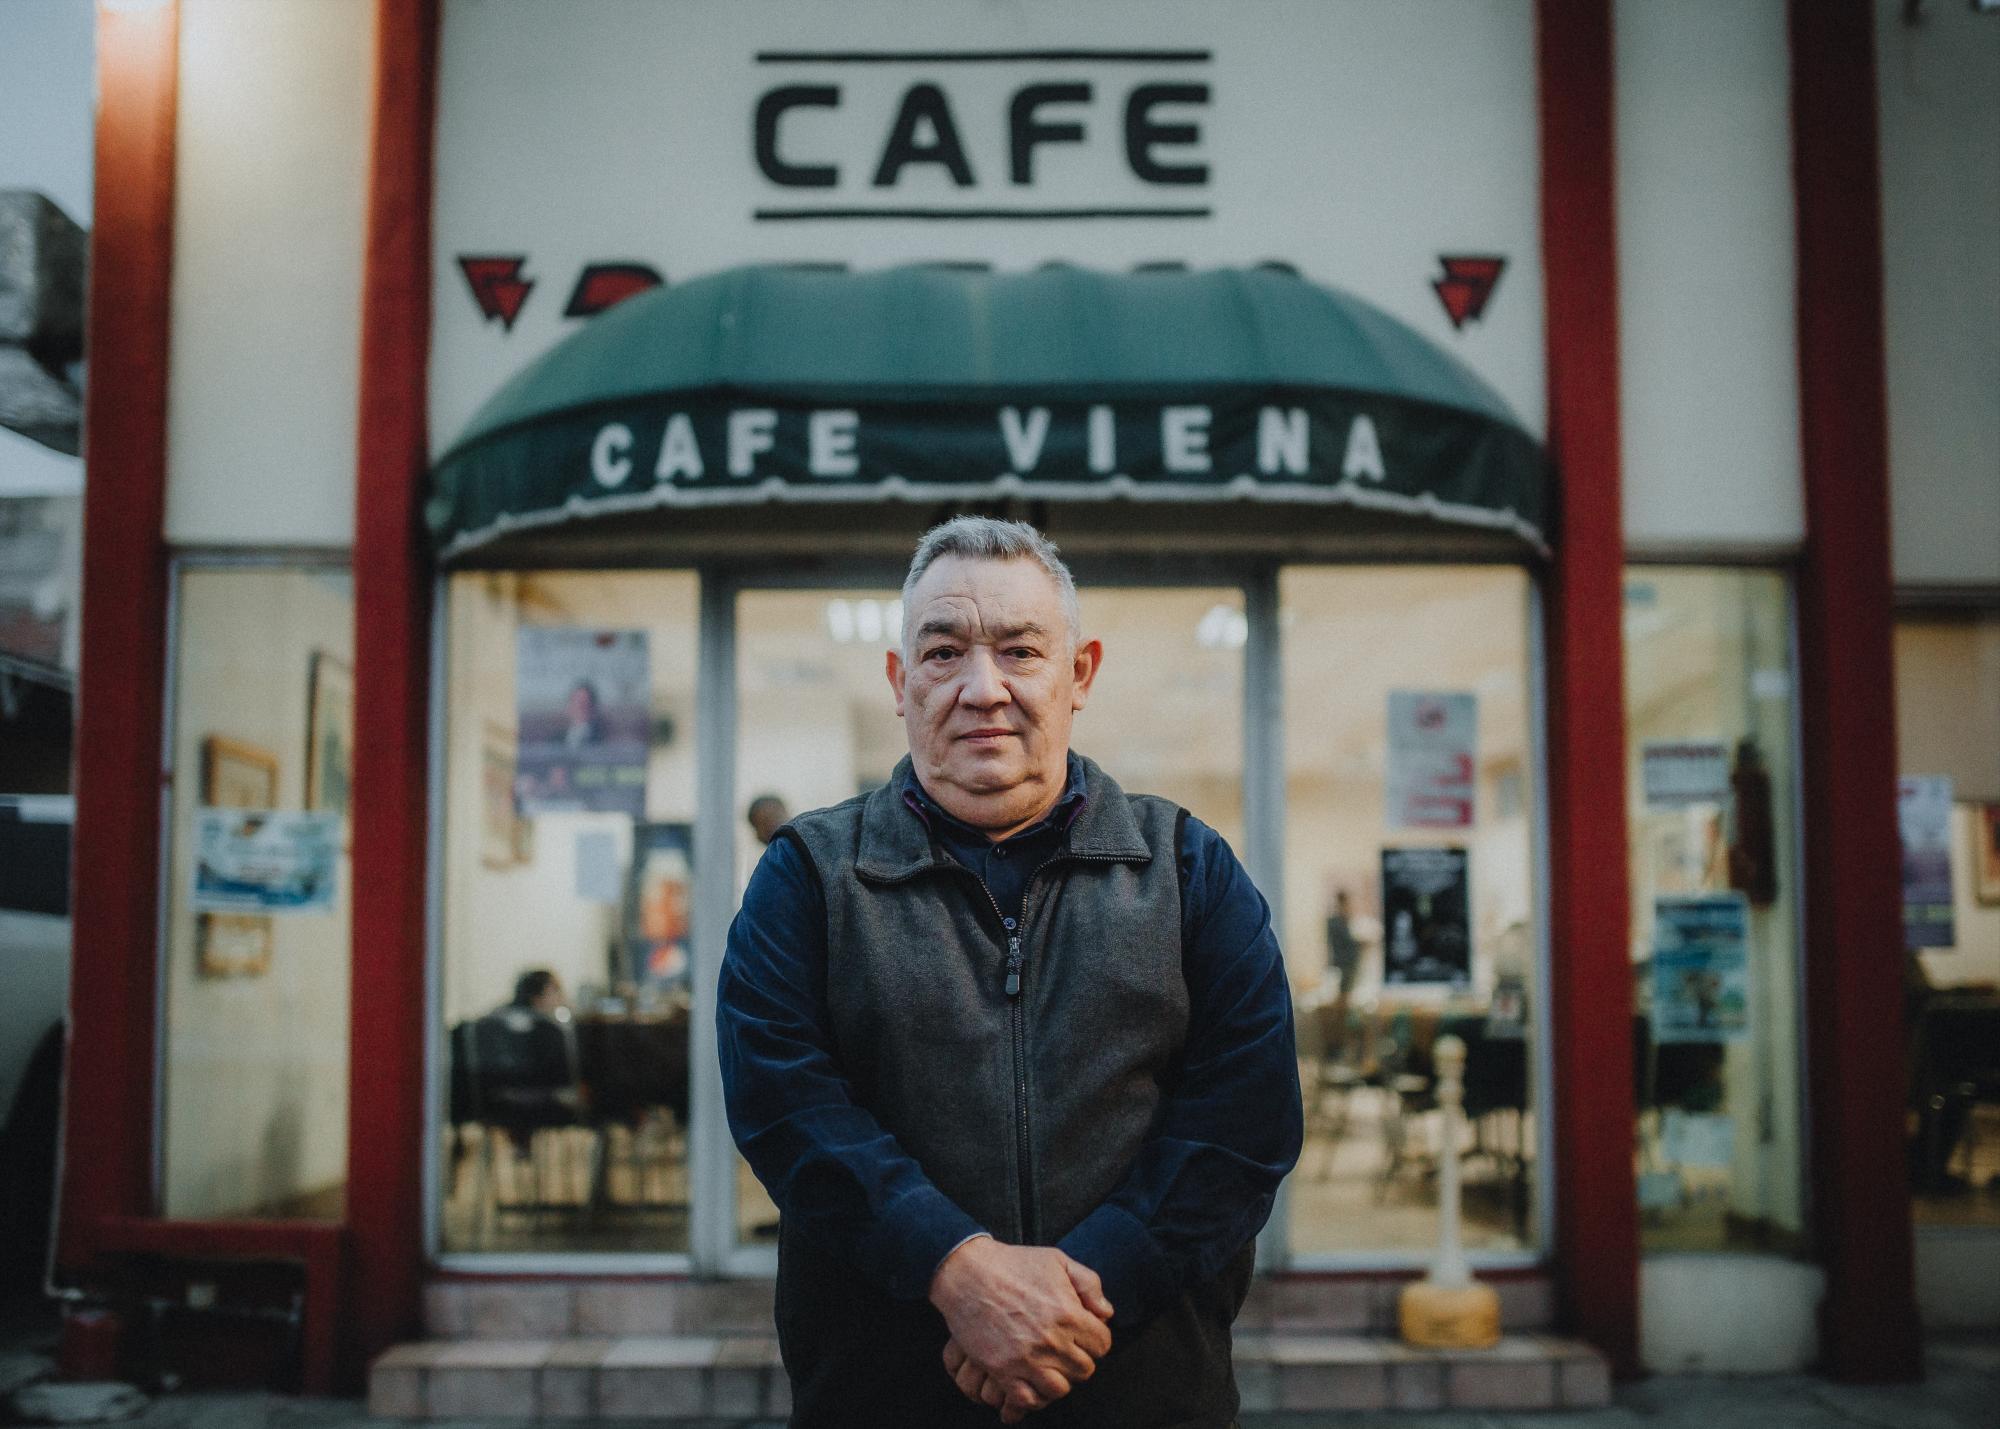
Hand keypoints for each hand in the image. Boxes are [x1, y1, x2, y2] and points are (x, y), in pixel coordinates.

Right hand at [930, 1239, 1113, 1420]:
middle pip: (1084, 1370)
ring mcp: (1026, 1358)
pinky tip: (1031, 1381)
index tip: (1085, 1335)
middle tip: (1066, 1350)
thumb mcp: (1058, 1260)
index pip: (1102, 1344)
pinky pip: (1027, 1399)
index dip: (1096, 1339)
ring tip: (1050, 1366)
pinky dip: (1033, 1396)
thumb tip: (1106, 1313)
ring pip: (1059, 1389)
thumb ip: (1089, 1284)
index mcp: (1068, 1313)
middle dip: (1079, 1359)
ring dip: (1058, 1379)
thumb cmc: (1013, 1264)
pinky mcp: (1002, 1369)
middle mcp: (1051, 1340)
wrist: (968, 1273)